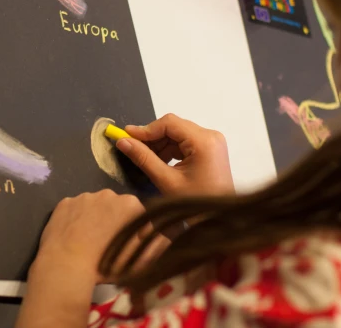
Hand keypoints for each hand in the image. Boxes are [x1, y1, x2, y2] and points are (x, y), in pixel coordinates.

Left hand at [34, 190, 144, 281]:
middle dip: (114, 219)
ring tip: (87, 240)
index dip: (135, 229)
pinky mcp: (64, 202)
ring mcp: (84, 196)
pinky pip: (74, 208)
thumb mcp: (138, 261)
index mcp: (130, 204)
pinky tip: (71, 235)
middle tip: (107, 242)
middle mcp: (108, 193)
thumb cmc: (106, 264)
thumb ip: (154, 246)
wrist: (66, 265)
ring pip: (94, 205)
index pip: (138, 213)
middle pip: (115, 205)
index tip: (128, 244)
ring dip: (94, 217)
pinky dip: (75, 218)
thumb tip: (163, 239)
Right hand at [116, 114, 233, 196]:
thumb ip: (143, 158)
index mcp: (203, 141)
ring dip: (159, 145)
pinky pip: (184, 142)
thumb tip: (123, 142)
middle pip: (173, 127)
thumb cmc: (196, 203)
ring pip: (177, 134)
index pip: (169, 123)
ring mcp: (211, 142)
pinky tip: (158, 162)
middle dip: (152, 138)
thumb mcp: (166, 180)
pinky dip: (169, 150)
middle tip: (132, 147)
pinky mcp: (209, 149)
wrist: (218, 218)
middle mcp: (210, 136)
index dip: (146, 129)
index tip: (126, 135)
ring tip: (145, 158)